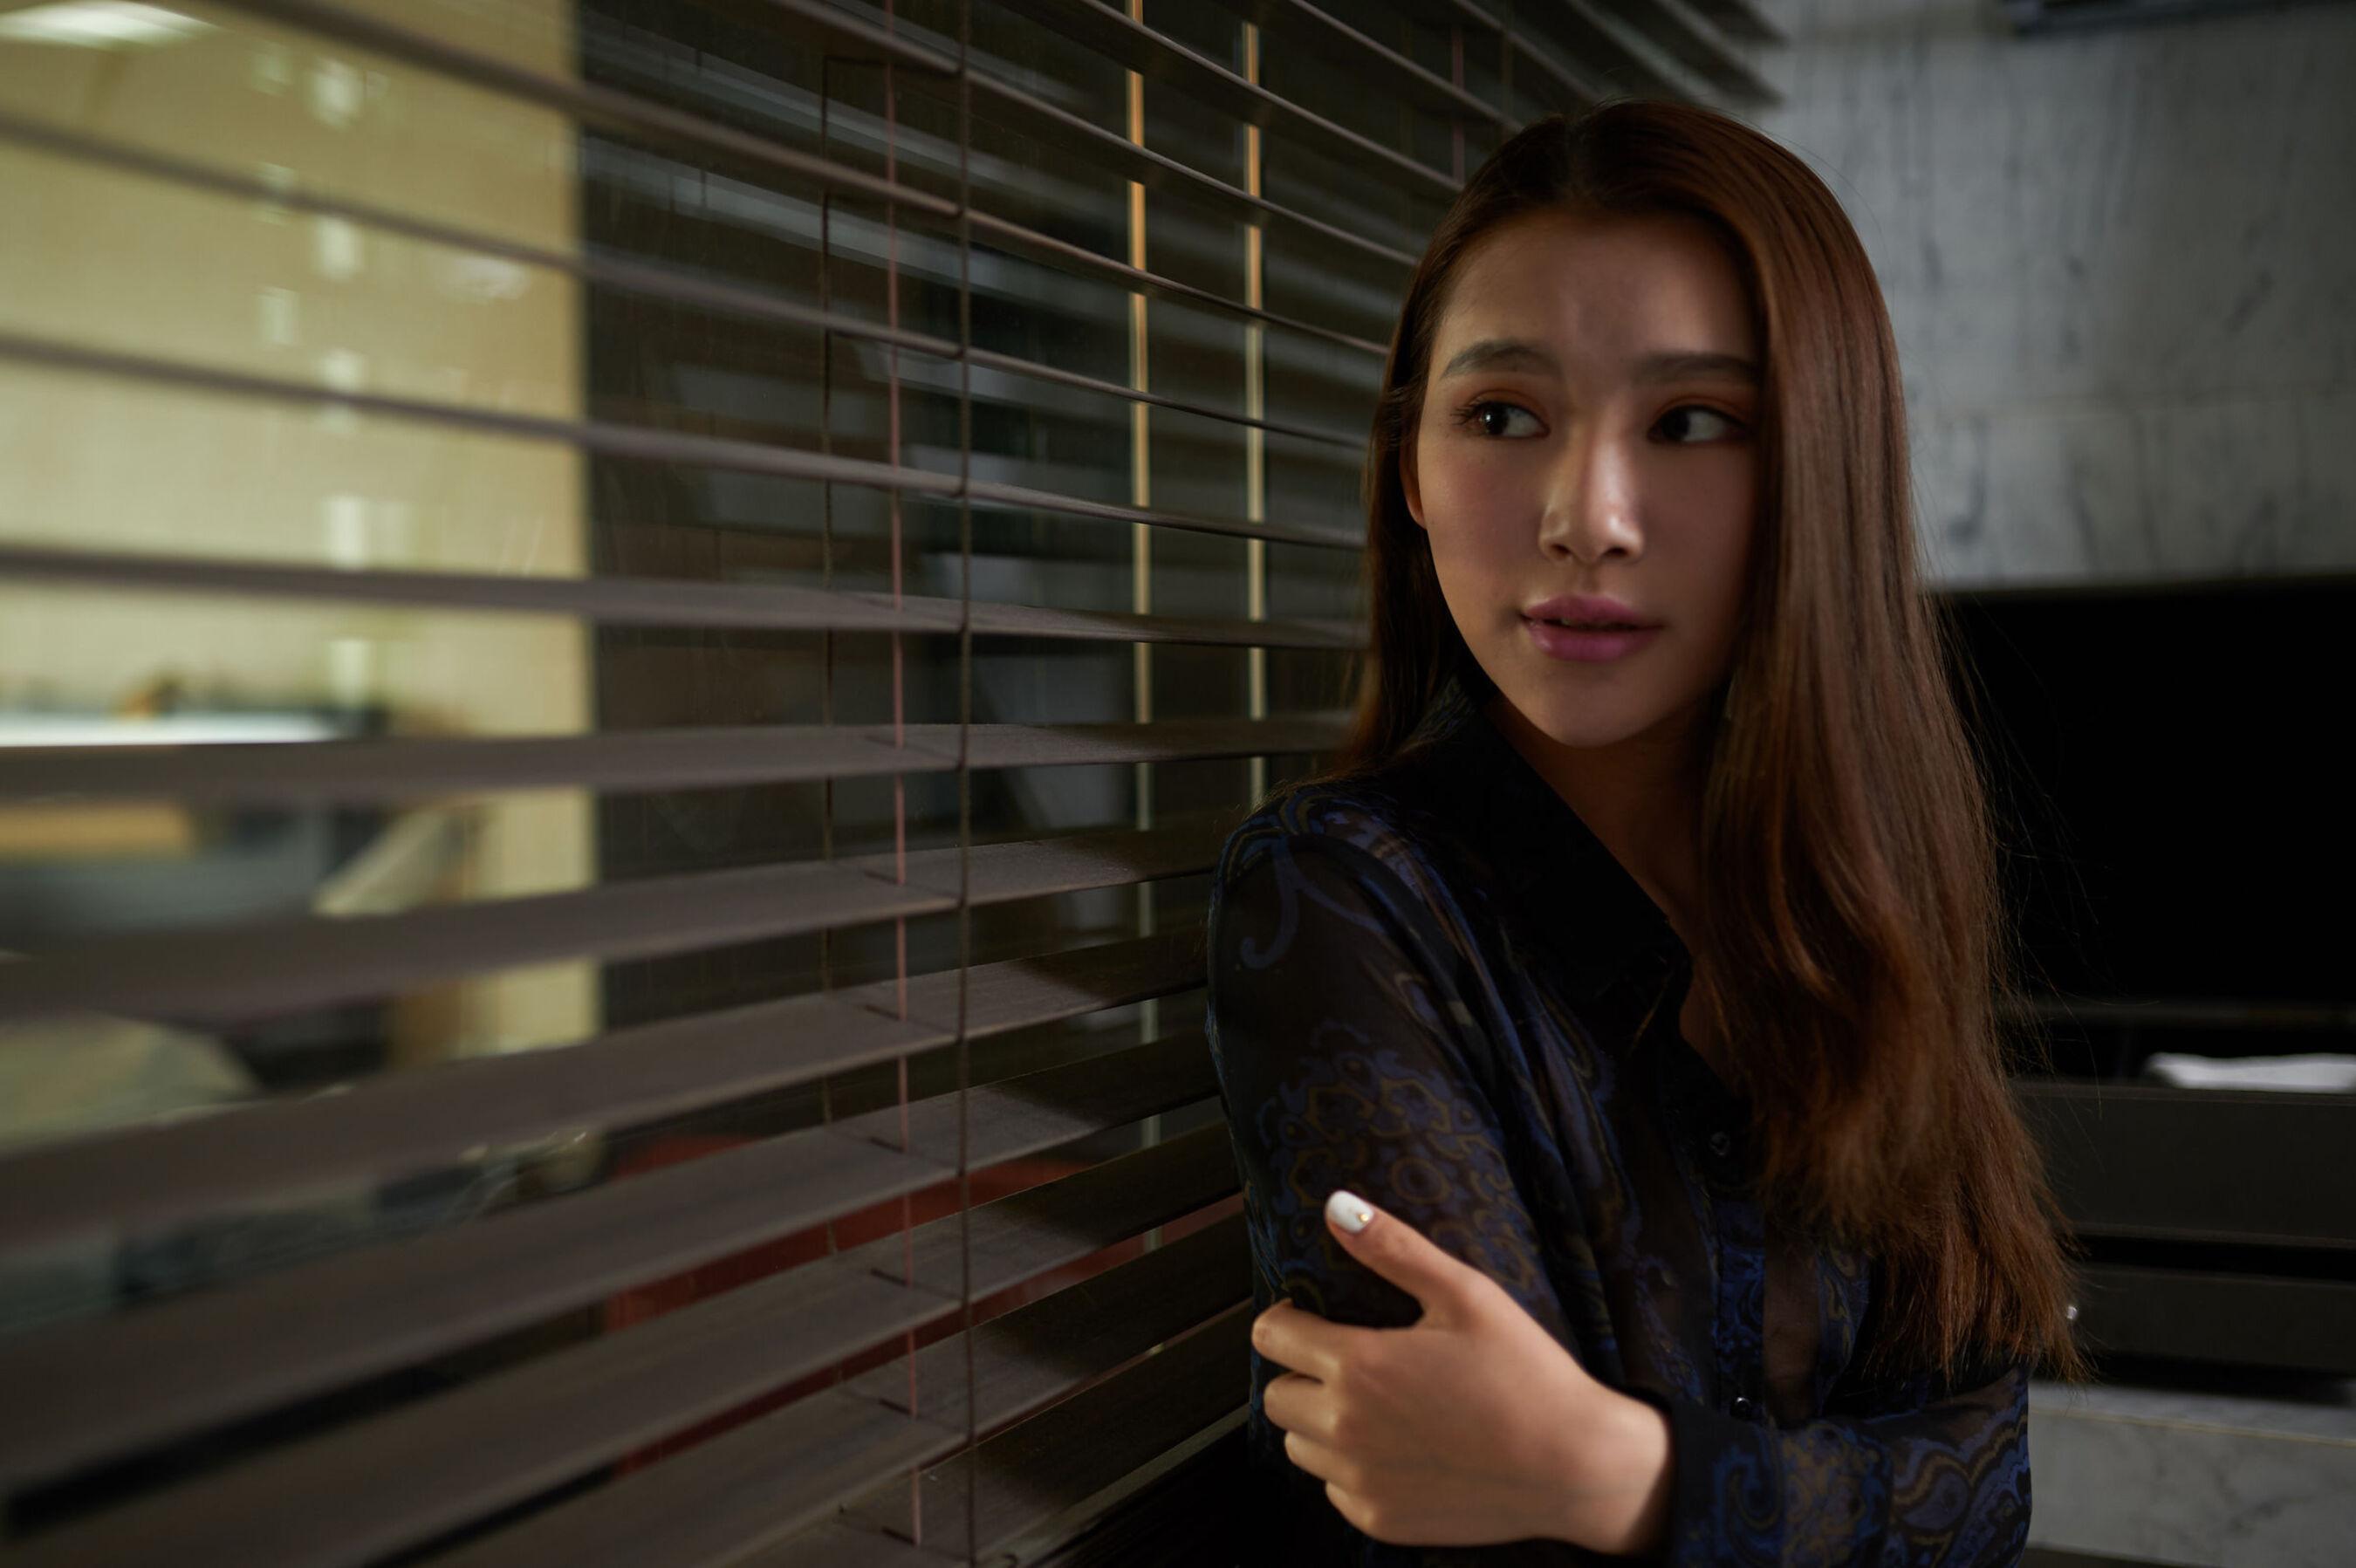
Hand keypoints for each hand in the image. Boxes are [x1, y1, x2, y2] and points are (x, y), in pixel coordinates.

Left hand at [1252, 1188, 1673, 1554]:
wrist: (1573, 1466)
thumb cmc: (1524, 1372)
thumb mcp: (1466, 1293)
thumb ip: (1393, 1248)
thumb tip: (1335, 1205)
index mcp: (1357, 1367)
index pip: (1270, 1337)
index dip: (1287, 1319)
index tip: (1313, 1317)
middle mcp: (1345, 1430)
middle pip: (1275, 1396)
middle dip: (1301, 1374)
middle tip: (1352, 1363)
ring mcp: (1359, 1481)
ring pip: (1299, 1446)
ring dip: (1320, 1423)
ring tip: (1376, 1406)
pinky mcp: (1379, 1520)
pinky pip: (1335, 1488)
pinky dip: (1352, 1468)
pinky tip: (1400, 1449)